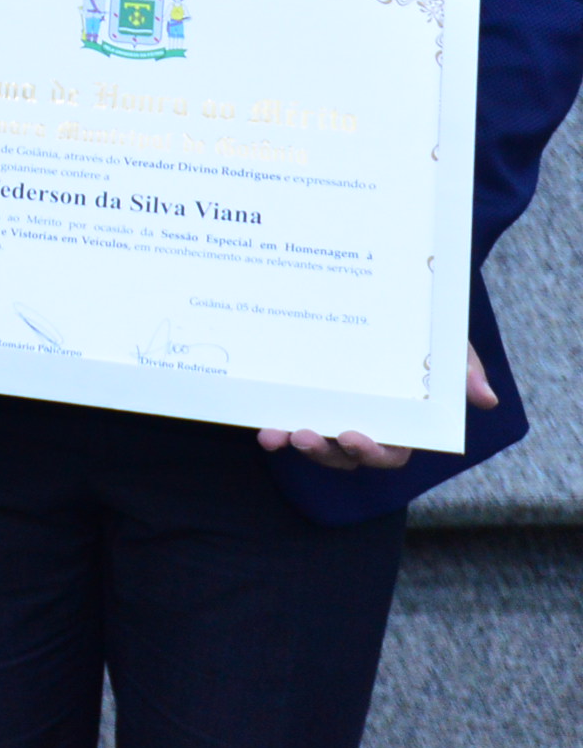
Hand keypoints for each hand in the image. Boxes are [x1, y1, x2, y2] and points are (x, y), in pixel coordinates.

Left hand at [258, 345, 496, 470]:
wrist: (382, 293)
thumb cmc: (422, 330)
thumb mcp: (444, 343)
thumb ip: (460, 368)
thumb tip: (485, 397)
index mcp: (401, 421)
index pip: (391, 450)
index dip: (372, 451)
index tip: (352, 436)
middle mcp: (364, 422)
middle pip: (346, 454)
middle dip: (327, 452)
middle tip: (306, 436)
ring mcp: (331, 412)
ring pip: (314, 443)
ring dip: (296, 443)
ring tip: (277, 434)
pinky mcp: (302, 399)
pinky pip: (287, 420)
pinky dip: (274, 429)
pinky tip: (262, 428)